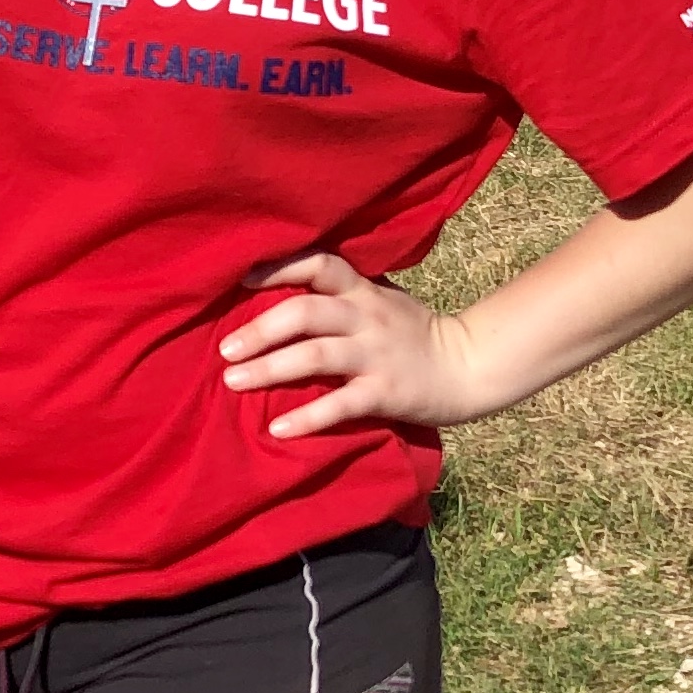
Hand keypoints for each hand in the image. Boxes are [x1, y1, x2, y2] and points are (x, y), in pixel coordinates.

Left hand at [217, 250, 485, 440]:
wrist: (468, 367)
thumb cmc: (411, 334)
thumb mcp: (379, 302)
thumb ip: (340, 296)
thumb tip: (277, 293)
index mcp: (363, 291)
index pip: (319, 263)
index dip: (279, 267)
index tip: (240, 280)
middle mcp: (366, 317)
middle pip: (305, 312)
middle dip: (259, 330)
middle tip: (224, 350)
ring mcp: (376, 355)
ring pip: (315, 355)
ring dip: (269, 369)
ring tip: (233, 381)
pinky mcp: (386, 392)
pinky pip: (340, 404)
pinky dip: (307, 417)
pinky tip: (277, 429)